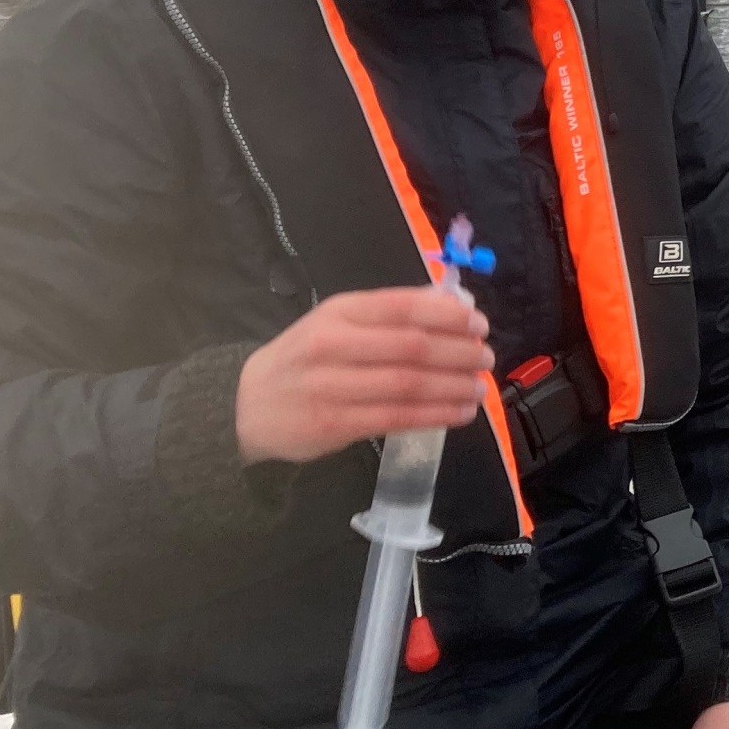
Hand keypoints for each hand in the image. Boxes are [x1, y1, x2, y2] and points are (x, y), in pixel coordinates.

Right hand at [234, 286, 492, 465]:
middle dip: (459, 353)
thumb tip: (451, 304)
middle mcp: (333, 344)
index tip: (479, 324)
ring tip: (479, 388)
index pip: (402, 306)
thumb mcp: (336, 322)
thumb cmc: (304, 359)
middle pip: (412, 347)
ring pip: (408, 385)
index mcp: (339, 311)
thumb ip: (387, 315)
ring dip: (453, 386)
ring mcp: (331, 386)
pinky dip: (435, 415)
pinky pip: (396, 418)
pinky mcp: (332, 424)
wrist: (243, 406)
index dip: (448, 314)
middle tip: (486, 358)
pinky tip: (459, 412)